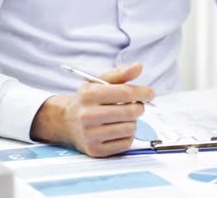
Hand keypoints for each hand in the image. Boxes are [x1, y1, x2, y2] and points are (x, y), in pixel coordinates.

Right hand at [30, 63, 154, 156]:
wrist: (66, 122)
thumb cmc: (87, 100)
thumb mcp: (98, 83)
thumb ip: (120, 74)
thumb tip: (139, 66)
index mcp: (88, 94)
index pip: (125, 93)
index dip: (142, 92)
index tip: (150, 93)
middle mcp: (87, 115)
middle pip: (130, 112)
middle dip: (140, 107)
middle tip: (138, 106)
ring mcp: (90, 135)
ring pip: (130, 128)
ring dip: (133, 122)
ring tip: (124, 118)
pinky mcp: (96, 150)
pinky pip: (126, 143)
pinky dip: (128, 135)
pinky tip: (118, 129)